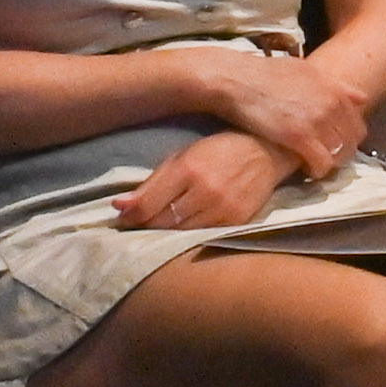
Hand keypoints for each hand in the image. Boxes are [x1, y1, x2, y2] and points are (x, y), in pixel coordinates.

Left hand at [109, 129, 290, 232]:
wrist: (267, 152)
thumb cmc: (219, 151)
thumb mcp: (181, 157)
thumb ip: (150, 183)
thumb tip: (118, 206)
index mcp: (187, 170)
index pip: (147, 205)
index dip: (129, 217)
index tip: (120, 219)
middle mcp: (205, 191)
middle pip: (162, 223)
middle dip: (144, 226)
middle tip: (136, 225)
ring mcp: (223, 209)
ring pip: (181, 233)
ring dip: (164, 233)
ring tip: (157, 228)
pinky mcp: (237, 221)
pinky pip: (202, 235)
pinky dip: (188, 235)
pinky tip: (183, 228)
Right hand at [180, 42, 370, 178]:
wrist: (236, 79)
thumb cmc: (265, 73)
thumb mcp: (305, 70)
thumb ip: (335, 85)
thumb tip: (361, 97)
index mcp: (334, 88)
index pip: (357, 121)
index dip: (349, 137)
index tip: (338, 145)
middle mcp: (331, 103)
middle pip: (351, 139)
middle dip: (342, 152)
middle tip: (328, 160)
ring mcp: (317, 120)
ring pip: (339, 153)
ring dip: (330, 163)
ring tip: (317, 166)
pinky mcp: (299, 137)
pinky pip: (321, 162)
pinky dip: (317, 170)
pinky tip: (308, 172)